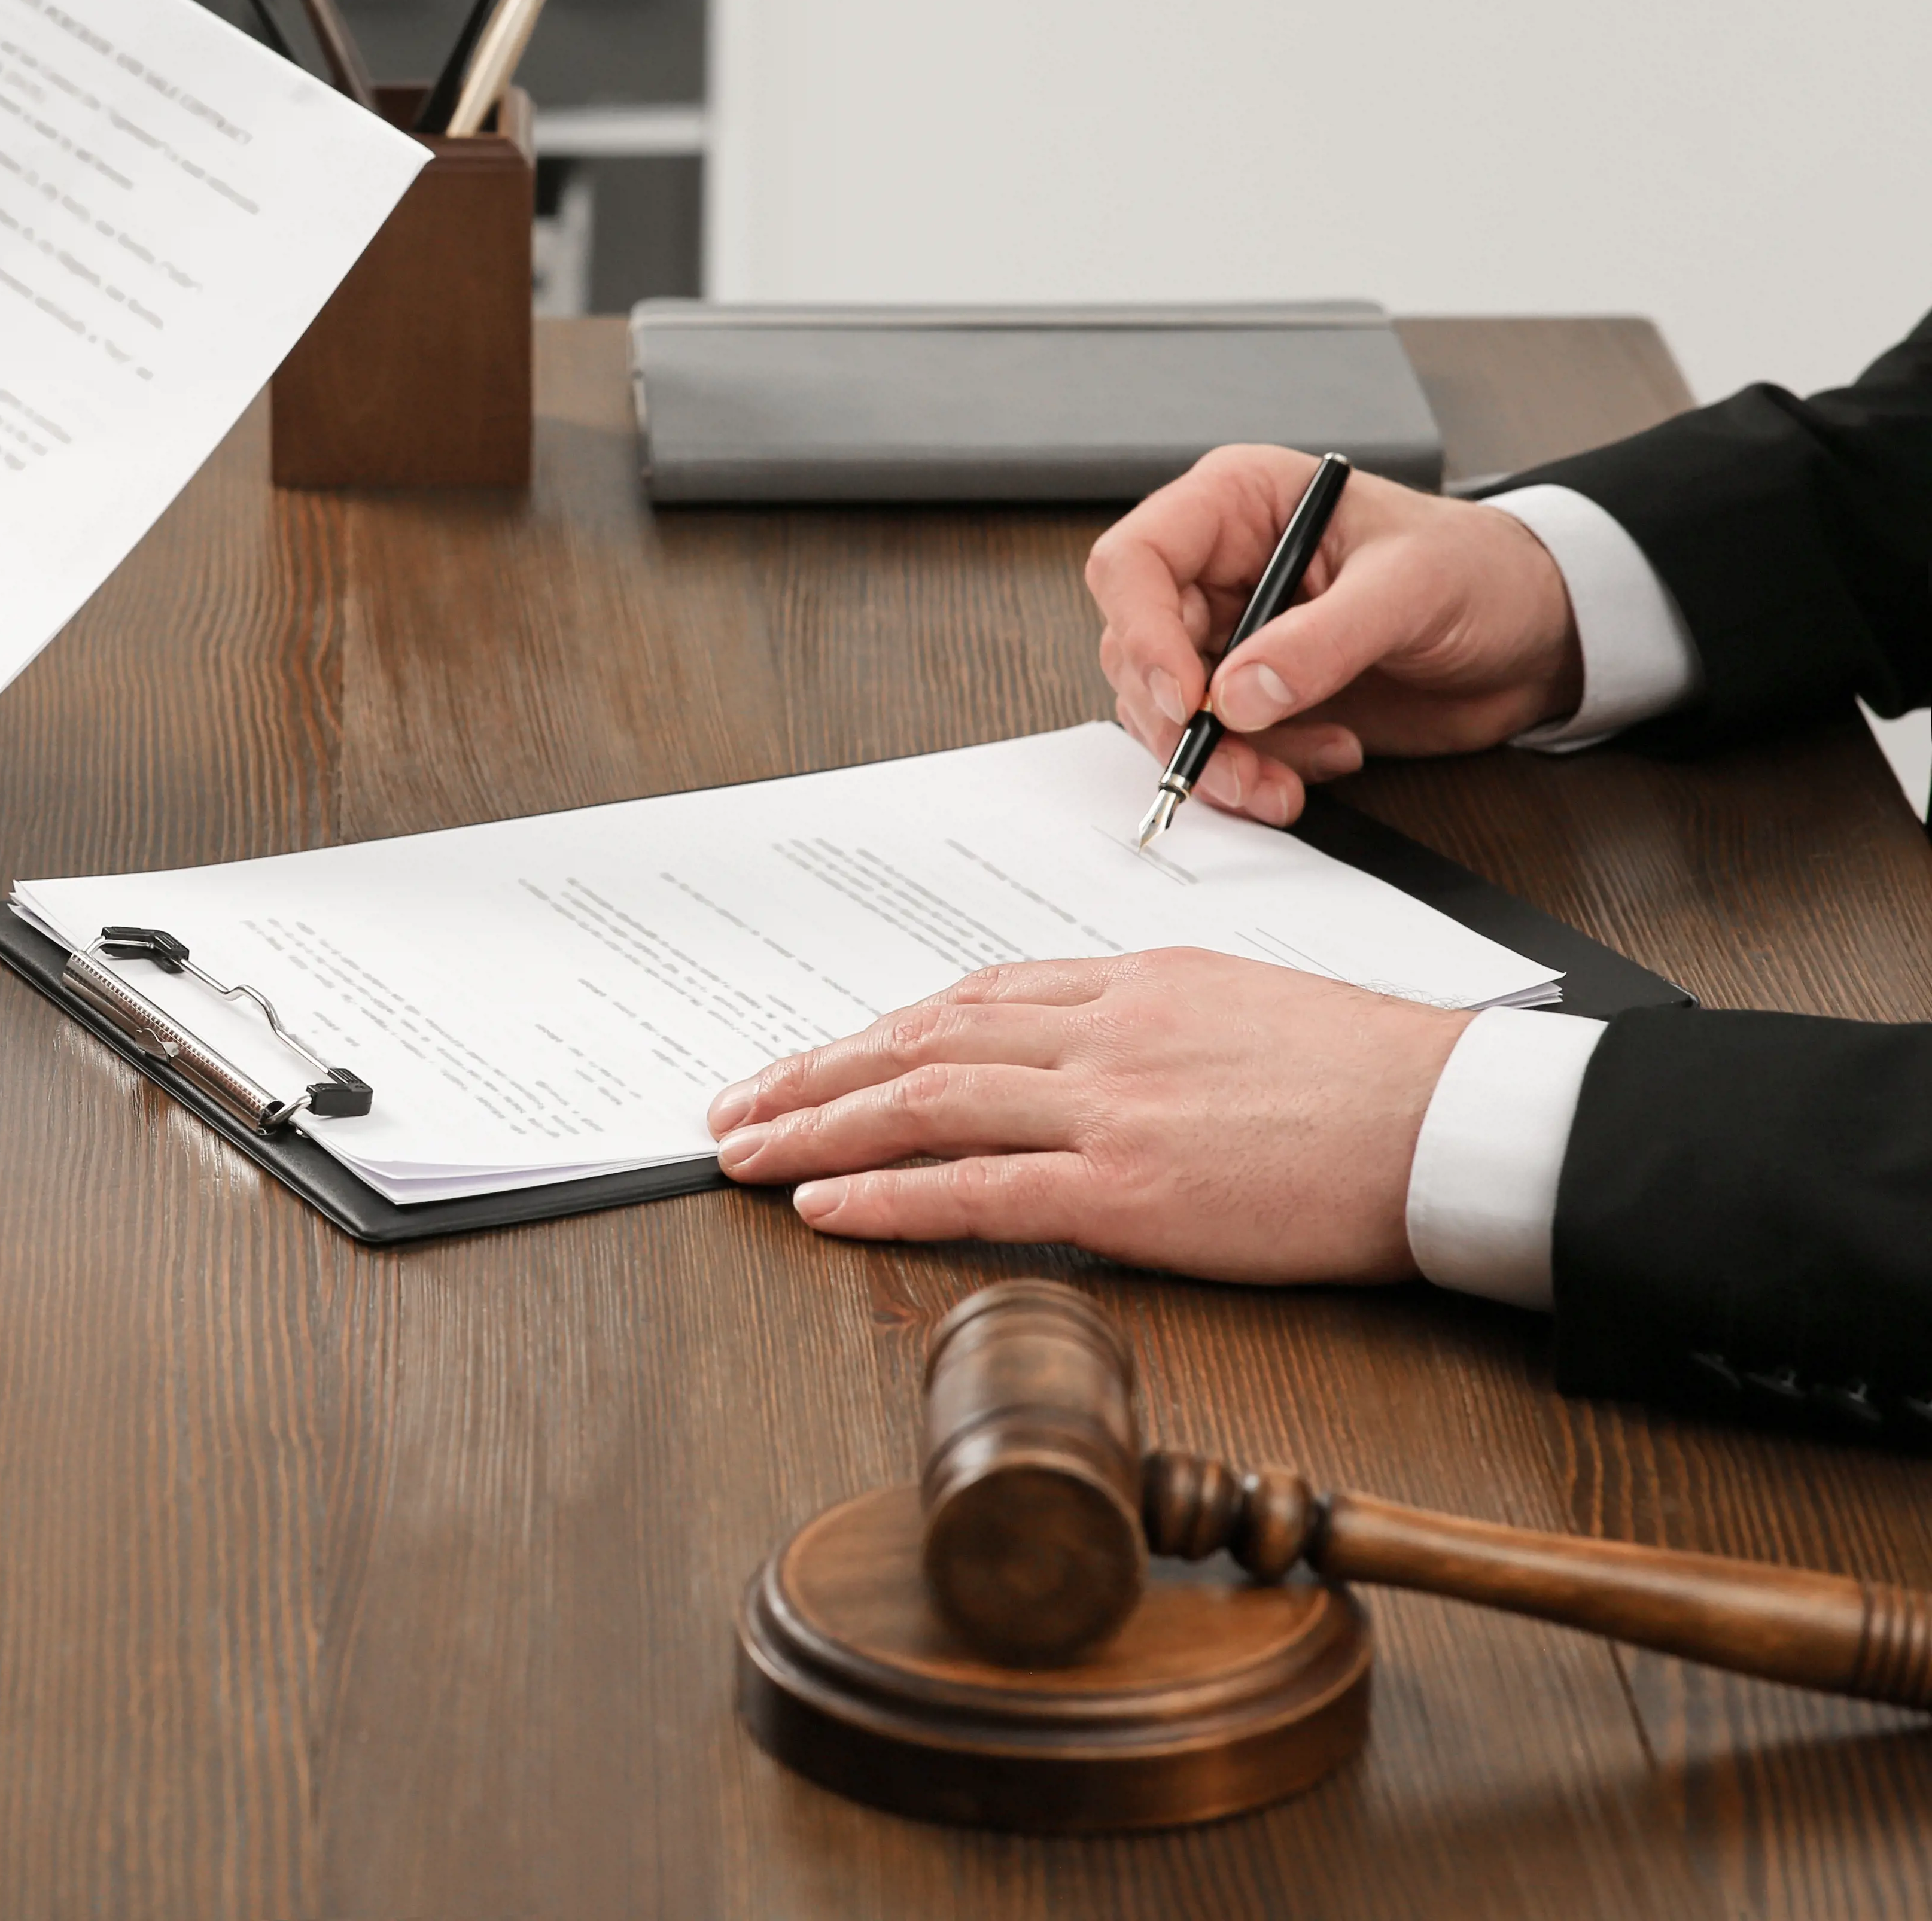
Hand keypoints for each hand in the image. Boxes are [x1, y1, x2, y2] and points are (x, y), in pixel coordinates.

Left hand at [705, 950, 1469, 1285]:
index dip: (878, 1031)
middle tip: (738, 1104)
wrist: (1453, 1122)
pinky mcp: (1128, 1190)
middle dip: (815, 1072)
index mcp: (1131, 986)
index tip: (819, 1057)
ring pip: (925, 1101)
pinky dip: (886, 1193)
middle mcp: (1103, 1033)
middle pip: (921, 1039)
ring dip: (819, 1126)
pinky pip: (975, 1188)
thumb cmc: (1370, 1078)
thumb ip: (1147, 1025)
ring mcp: (1109, 1109)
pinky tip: (824, 1204)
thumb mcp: (1241, 1010)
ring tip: (746, 1153)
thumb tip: (1077, 1052)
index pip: (972, 999)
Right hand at [1086, 446, 1586, 825]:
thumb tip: (1237, 696)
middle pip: (1136, 649)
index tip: (1186, 698)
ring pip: (1165, 708)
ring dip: (1219, 760)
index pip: (1135, 562)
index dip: (1142, 632)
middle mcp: (1217, 569)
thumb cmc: (1480, 571)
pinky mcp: (1254, 694)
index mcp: (1237, 506)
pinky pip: (1216, 743)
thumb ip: (1322, 641)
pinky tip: (1325, 760)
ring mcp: (1232, 635)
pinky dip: (1255, 771)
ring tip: (1286, 784)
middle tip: (1238, 765)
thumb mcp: (1411, 589)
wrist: (1534, 633)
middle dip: (1181, 720)